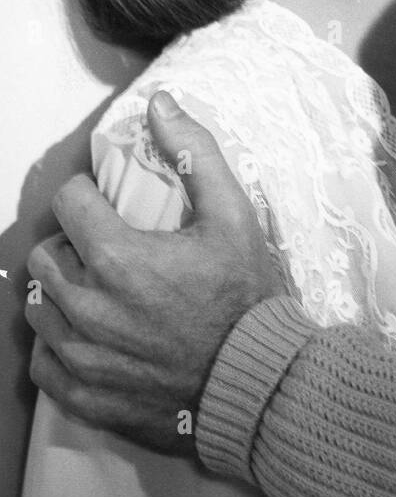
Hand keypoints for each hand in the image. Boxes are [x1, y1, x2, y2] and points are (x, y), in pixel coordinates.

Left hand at [26, 91, 286, 453]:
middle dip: (70, 242)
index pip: (68, 201)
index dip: (88, 194)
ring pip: (36, 306)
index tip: (108, 203)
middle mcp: (87, 307)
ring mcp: (81, 356)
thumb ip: (194, 153)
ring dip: (61, 291)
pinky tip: (94, 334)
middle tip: (106, 246)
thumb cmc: (247, 297)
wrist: (257, 384)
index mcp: (118, 257)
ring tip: (99, 289)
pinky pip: (41, 360)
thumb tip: (159, 102)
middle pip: (42, 255)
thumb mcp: (234, 216)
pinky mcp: (83, 394)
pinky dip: (59, 344)